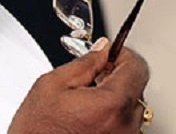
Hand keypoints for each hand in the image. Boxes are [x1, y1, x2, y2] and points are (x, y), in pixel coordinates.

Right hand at [8, 38, 149, 133]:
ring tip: (85, 105)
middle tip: (90, 80)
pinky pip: (124, 126)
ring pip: (131, 108)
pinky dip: (112, 118)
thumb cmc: (37, 132)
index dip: (123, 55)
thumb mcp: (52, 85)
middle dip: (115, 78)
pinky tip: (89, 120)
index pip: (137, 68)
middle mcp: (125, 125)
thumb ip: (84, 63)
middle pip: (136, 88)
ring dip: (114, 100)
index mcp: (111, 104)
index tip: (110, 54)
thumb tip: (102, 49)